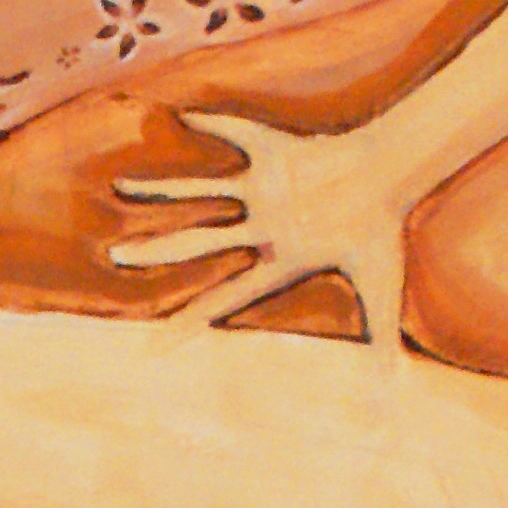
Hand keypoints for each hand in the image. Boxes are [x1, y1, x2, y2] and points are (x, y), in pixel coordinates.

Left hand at [103, 107, 424, 335]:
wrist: (391, 176)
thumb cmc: (380, 232)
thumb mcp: (381, 289)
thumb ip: (381, 340)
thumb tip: (392, 391)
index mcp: (278, 261)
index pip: (226, 296)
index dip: (190, 321)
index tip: (156, 346)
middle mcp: (262, 226)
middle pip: (199, 243)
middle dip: (157, 252)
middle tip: (116, 258)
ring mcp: (264, 189)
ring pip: (201, 193)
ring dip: (162, 191)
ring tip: (120, 188)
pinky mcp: (275, 153)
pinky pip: (238, 135)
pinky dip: (215, 125)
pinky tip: (181, 116)